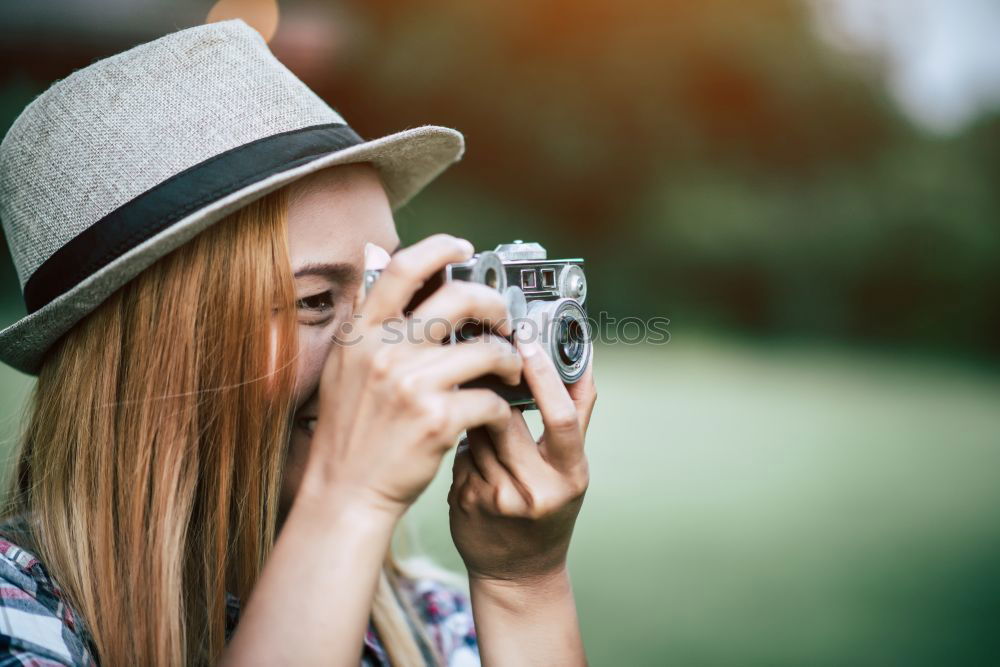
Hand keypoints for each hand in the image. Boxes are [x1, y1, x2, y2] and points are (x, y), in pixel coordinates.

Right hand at [300, 234, 522, 518]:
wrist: (345, 491)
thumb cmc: (352, 431)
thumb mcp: (346, 364)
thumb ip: (369, 315)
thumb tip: (376, 254)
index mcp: (362, 333)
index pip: (403, 267)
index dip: (440, 248)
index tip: (464, 248)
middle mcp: (385, 351)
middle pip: (460, 297)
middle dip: (495, 304)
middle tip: (505, 320)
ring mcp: (411, 385)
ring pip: (488, 349)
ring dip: (510, 359)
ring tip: (510, 371)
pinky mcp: (437, 419)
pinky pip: (491, 398)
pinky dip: (502, 406)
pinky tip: (497, 413)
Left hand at [448, 324, 596, 582]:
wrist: (518, 572)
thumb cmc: (549, 510)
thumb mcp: (572, 467)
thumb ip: (576, 413)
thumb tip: (583, 355)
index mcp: (570, 477)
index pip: (559, 417)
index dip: (544, 374)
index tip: (527, 340)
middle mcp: (535, 490)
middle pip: (506, 416)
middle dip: (494, 387)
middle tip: (487, 362)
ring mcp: (495, 497)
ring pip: (476, 428)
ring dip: (475, 411)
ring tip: (477, 411)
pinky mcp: (463, 500)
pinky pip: (459, 449)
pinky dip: (462, 438)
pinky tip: (466, 448)